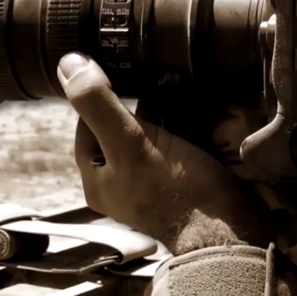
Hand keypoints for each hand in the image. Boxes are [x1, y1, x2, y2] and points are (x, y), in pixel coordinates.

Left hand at [57, 53, 272, 253]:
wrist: (228, 231)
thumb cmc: (175, 192)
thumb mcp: (129, 141)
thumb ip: (98, 105)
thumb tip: (68, 64)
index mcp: (96, 180)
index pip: (86, 125)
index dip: (100, 98)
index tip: (119, 77)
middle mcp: (120, 185)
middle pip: (118, 130)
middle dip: (135, 106)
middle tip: (152, 84)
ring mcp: (151, 186)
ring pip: (148, 137)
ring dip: (162, 116)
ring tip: (175, 95)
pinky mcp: (180, 184)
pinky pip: (173, 147)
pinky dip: (182, 129)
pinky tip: (195, 116)